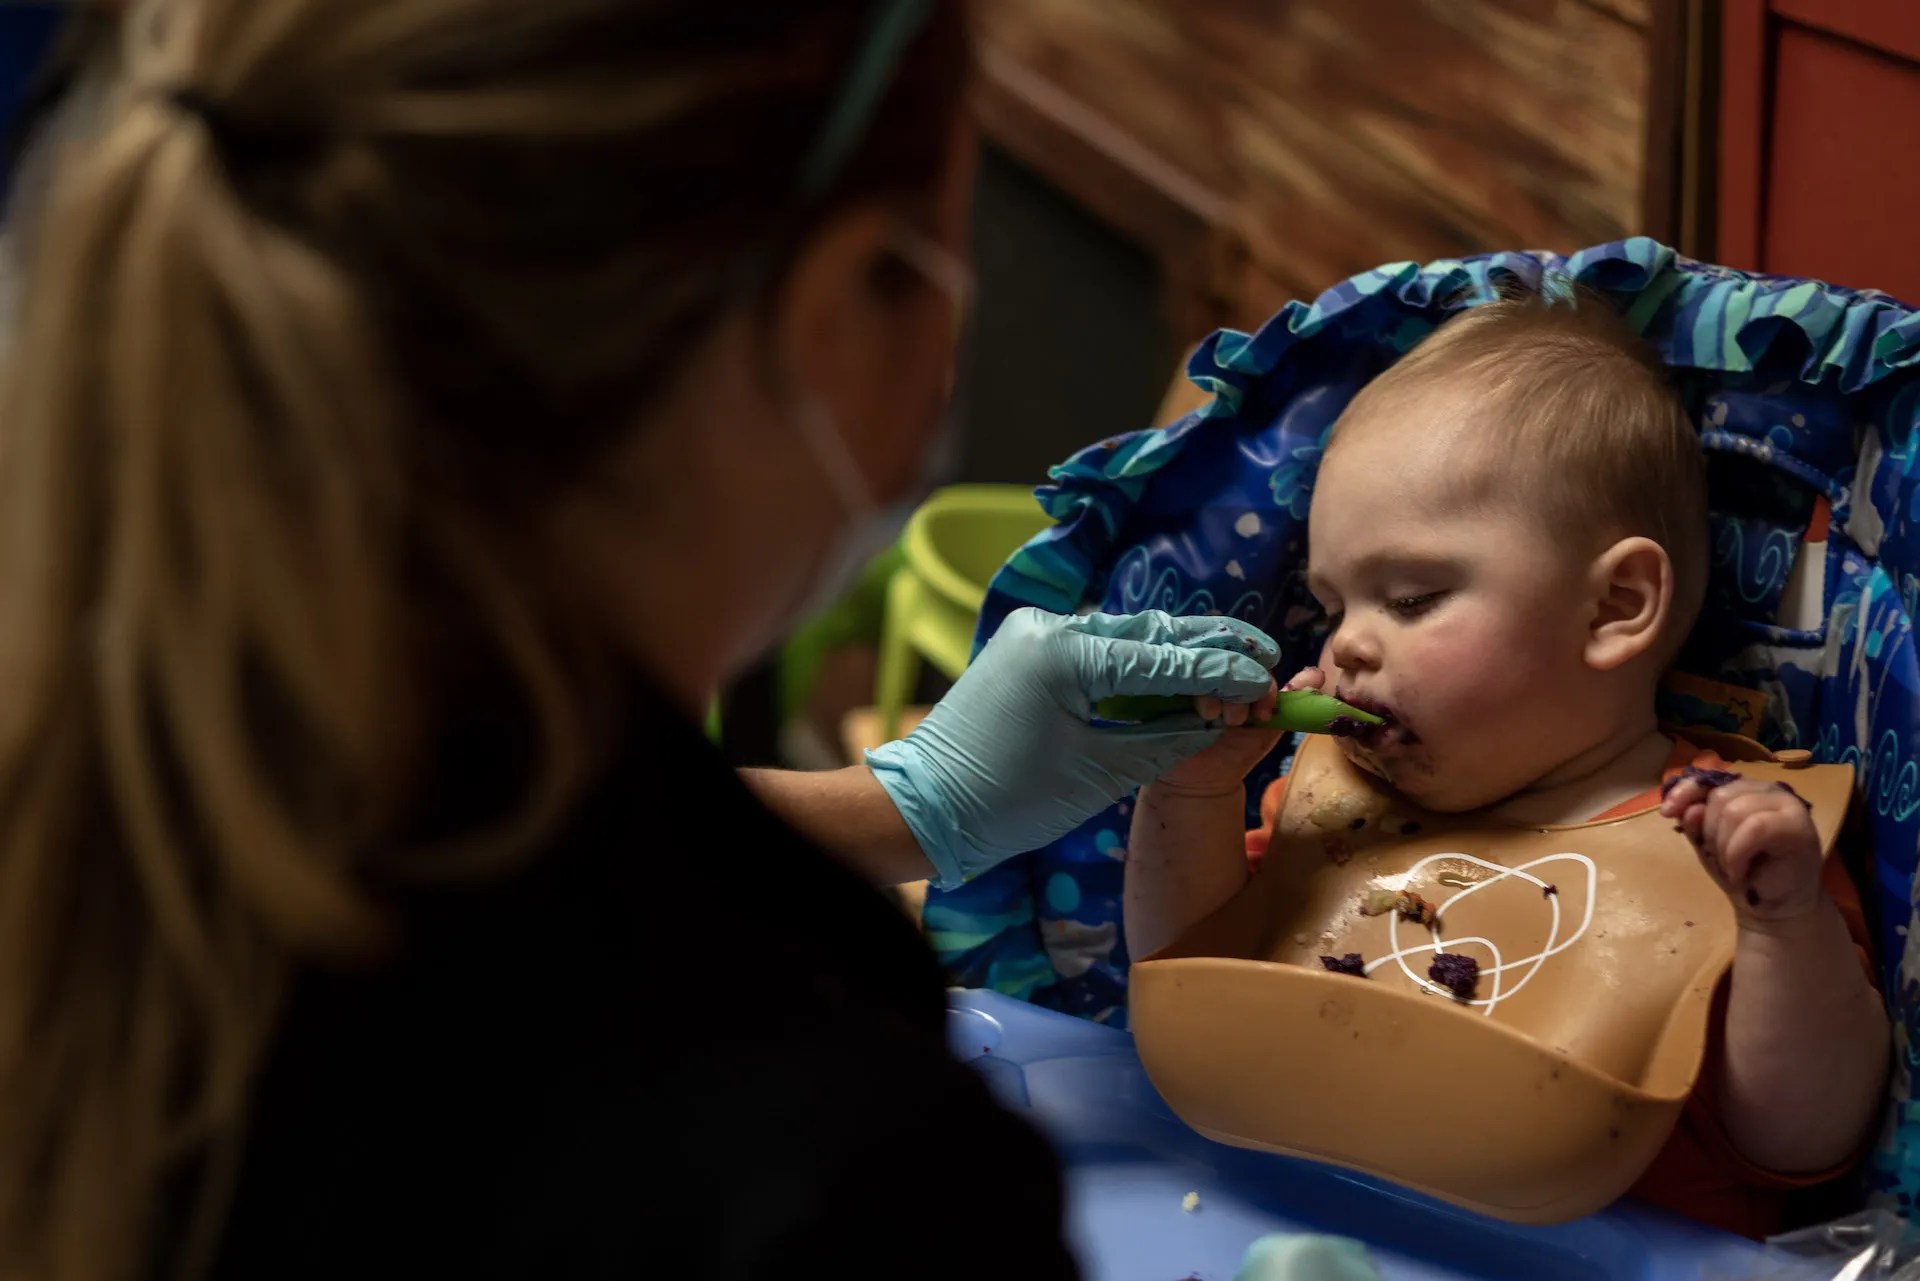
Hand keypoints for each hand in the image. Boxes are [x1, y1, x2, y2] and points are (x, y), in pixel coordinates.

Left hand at [866, 608, 1278, 887]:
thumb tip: (1220, 721)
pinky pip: (1098, 650)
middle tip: (1266, 659)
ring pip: (1127, 637)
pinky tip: (1178, 676)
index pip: (1165, 659)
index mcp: (1066, 654)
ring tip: (1235, 667)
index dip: (1223, 672)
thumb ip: (1165, 740)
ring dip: (1179, 654)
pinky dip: (1140, 664)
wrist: (923, 805)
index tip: (1268, 680)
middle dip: (1211, 648)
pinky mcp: (1027, 651)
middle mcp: (1051, 628)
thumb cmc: (1007, 800)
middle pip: (1151, 632)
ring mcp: (1035, 634)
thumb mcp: (1098, 774)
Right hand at [1152, 667, 1324, 795]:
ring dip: (1218, 689)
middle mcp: (1214, 669)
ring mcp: (1189, 676)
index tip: (1266, 710)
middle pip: (1227, 653)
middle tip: (1240, 718)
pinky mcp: (1169, 688)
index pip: (1252, 655)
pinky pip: (1180, 674)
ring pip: (1205, 662)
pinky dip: (1197, 690)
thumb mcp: (1270, 726)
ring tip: (1219, 718)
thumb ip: (1293, 700)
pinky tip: (1204, 713)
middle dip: (1240, 682)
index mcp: (1239, 674)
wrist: (1202, 781)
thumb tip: (1317, 674)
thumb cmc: (1237, 752)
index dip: (1261, 676)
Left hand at [1660, 773, 1823, 925]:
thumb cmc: (1743, 873)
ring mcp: (1788, 805)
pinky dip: (1738, 853)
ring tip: (1733, 868)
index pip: (1710, 779)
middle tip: (1721, 858)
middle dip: (1710, 832)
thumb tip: (1688, 809)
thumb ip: (1696, 823)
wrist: (1775, 908)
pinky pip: (1754, 827)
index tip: (1667, 813)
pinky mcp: (1798, 824)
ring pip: (1735, 811)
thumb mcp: (1709, 844)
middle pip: (1720, 796)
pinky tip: (1740, 872)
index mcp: (1747, 791)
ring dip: (1724, 847)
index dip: (1685, 792)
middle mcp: (1769, 791)